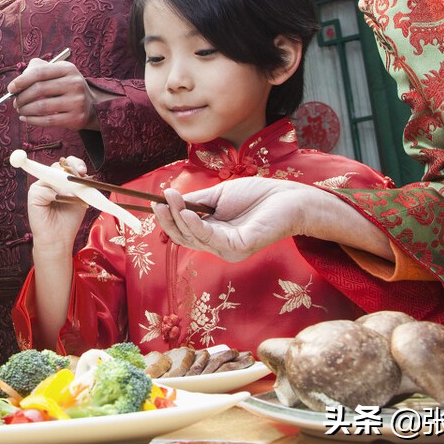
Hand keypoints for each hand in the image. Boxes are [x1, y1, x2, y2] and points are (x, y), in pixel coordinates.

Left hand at [10, 57, 97, 130]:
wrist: (90, 106)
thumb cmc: (66, 87)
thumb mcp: (57, 72)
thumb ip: (37, 69)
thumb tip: (18, 81)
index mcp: (68, 69)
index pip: (39, 72)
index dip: (21, 80)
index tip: (10, 89)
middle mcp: (74, 83)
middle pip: (39, 89)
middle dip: (22, 97)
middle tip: (15, 103)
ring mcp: (76, 101)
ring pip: (42, 107)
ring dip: (25, 110)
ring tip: (20, 110)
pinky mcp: (75, 118)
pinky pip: (48, 121)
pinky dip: (32, 121)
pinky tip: (26, 119)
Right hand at [27, 155, 89, 257]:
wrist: (58, 238)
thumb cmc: (69, 219)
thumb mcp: (79, 198)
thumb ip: (79, 185)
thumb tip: (80, 174)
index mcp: (61, 179)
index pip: (67, 163)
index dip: (75, 164)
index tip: (83, 171)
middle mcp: (50, 180)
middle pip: (59, 165)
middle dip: (71, 169)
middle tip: (80, 175)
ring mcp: (41, 185)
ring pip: (53, 175)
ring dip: (65, 185)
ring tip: (72, 197)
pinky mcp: (34, 193)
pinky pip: (46, 188)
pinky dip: (56, 195)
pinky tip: (59, 201)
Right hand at [151, 178, 320, 261]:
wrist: (287, 197)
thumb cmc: (256, 195)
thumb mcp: (217, 195)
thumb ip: (196, 200)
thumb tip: (170, 199)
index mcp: (213, 232)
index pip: (184, 232)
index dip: (168, 219)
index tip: (156, 201)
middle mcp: (218, 244)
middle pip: (184, 238)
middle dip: (168, 220)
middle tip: (158, 202)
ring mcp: (228, 248)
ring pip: (195, 238)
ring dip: (179, 219)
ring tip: (170, 200)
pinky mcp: (239, 247)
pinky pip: (212, 239)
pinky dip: (196, 226)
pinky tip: (187, 212)